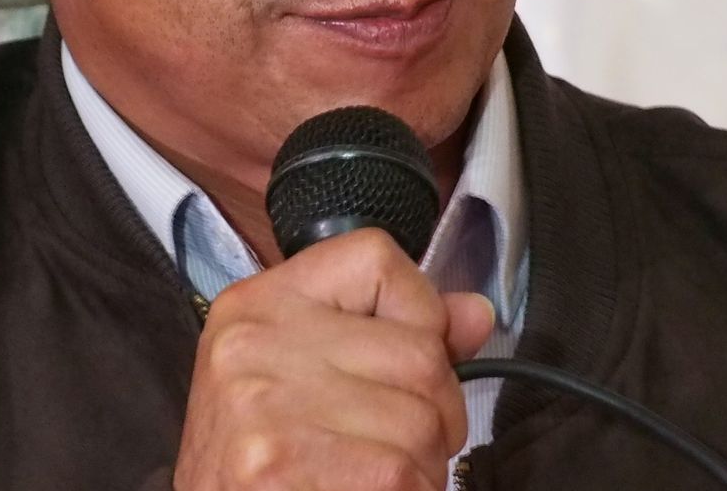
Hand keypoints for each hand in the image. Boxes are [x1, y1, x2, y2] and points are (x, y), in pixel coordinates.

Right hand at [171, 228, 496, 490]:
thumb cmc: (253, 456)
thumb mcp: (297, 372)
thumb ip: (392, 333)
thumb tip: (474, 313)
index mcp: (259, 303)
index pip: (376, 258)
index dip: (418, 311)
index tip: (402, 359)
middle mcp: (255, 344)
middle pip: (420, 354)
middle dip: (432, 413)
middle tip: (388, 443)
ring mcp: (265, 405)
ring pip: (423, 424)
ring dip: (420, 466)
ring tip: (368, 474)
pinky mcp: (280, 466)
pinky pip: (402, 474)